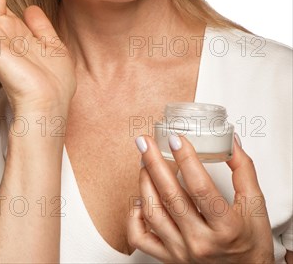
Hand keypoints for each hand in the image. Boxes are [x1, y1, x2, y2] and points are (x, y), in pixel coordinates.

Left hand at [127, 134, 273, 262]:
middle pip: (170, 196)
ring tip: (145, 163)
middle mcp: (201, 242)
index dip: (185, 160)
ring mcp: (182, 252)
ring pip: (153, 213)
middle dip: (154, 163)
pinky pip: (141, 238)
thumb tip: (230, 141)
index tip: (176, 139)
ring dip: (145, 183)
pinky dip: (135, 217)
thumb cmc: (251, 244)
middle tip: (145, 142)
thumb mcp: (256, 205)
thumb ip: (243, 169)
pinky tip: (142, 199)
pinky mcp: (170, 259)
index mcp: (225, 227)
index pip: (200, 187)